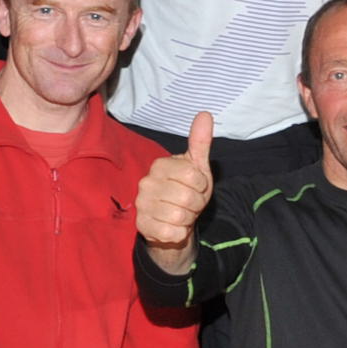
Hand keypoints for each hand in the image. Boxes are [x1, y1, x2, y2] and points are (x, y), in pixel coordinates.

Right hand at [136, 112, 214, 261]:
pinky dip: (180, 233)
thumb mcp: (197, 166)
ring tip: (182, 213)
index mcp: (160, 165)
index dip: (201, 185)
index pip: (194, 176)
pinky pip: (173, 233)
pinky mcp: (142, 226)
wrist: (175, 219)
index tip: (196, 186)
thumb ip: (200, 142)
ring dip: (188, 218)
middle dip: (196, 204)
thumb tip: (205, 114)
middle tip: (189, 202)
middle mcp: (146, 183)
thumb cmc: (187, 189)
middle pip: (188, 198)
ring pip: (180, 216)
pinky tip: (174, 226)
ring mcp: (142, 205)